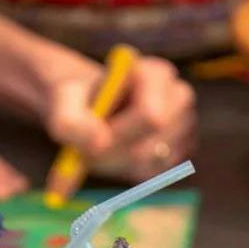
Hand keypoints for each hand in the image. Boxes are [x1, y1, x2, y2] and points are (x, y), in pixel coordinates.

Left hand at [43, 56, 196, 180]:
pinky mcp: (182, 150)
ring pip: (155, 163)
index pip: (150, 115)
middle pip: (152, 146)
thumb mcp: (62, 109)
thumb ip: (71, 123)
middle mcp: (179, 96)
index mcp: (155, 73)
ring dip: (122, 166)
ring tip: (105, 148)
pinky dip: (132, 173)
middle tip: (91, 153)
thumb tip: (100, 142)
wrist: (93, 109)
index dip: (119, 136)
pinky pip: (158, 175)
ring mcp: (186, 124)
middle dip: (116, 157)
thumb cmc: (79, 105)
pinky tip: (119, 156)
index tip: (93, 143)